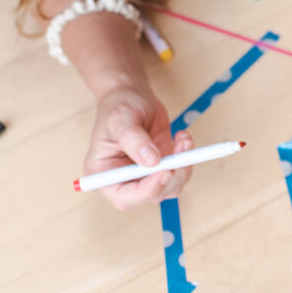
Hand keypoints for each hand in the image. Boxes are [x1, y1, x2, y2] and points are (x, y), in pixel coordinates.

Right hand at [84, 87, 192, 210]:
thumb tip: (151, 161)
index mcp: (104, 174)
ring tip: (183, 139)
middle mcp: (124, 179)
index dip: (145, 192)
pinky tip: (183, 138)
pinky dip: (187, 157)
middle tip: (181, 153)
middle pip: (151, 195)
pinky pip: (180, 171)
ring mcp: (145, 174)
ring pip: (170, 186)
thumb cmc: (119, 105)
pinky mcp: (162, 165)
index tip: (164, 173)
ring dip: (183, 166)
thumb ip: (134, 140)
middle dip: (171, 177)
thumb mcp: (122, 118)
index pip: (123, 197)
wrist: (132, 95)